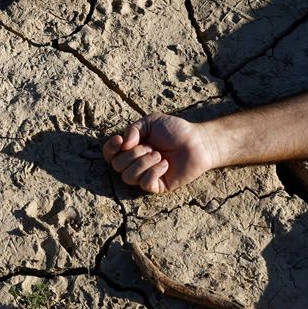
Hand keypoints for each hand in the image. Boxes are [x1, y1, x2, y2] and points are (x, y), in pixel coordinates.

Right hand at [102, 115, 216, 193]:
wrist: (197, 142)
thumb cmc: (176, 131)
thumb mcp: (151, 122)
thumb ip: (133, 129)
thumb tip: (123, 144)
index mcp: (132, 149)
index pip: (110, 155)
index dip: (110, 149)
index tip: (120, 141)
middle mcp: (136, 164)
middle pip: (117, 166)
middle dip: (133, 154)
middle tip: (151, 147)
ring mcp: (146, 176)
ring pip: (128, 177)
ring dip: (144, 163)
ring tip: (160, 155)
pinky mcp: (158, 186)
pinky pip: (145, 184)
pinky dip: (154, 172)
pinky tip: (166, 164)